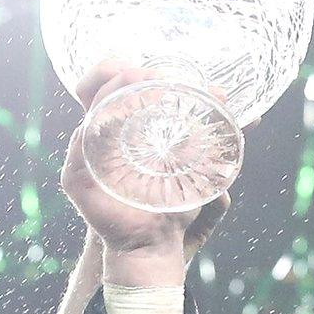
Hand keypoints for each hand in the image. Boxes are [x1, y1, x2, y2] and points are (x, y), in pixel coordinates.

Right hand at [62, 62, 230, 285]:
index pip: (115, 85)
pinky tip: (118, 120)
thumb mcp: (196, 164)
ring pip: (90, 109)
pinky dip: (93, 128)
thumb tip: (238, 104)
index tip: (159, 72)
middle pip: (98, 89)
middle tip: (151, 76)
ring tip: (141, 85)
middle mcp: (99, 137)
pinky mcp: (76, 178)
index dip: (131, 70)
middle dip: (121, 72)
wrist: (156, 244)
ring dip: (113, 91)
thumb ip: (211, 134)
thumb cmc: (172, 206)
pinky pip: (78, 144)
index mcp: (121, 128)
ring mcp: (83, 155)